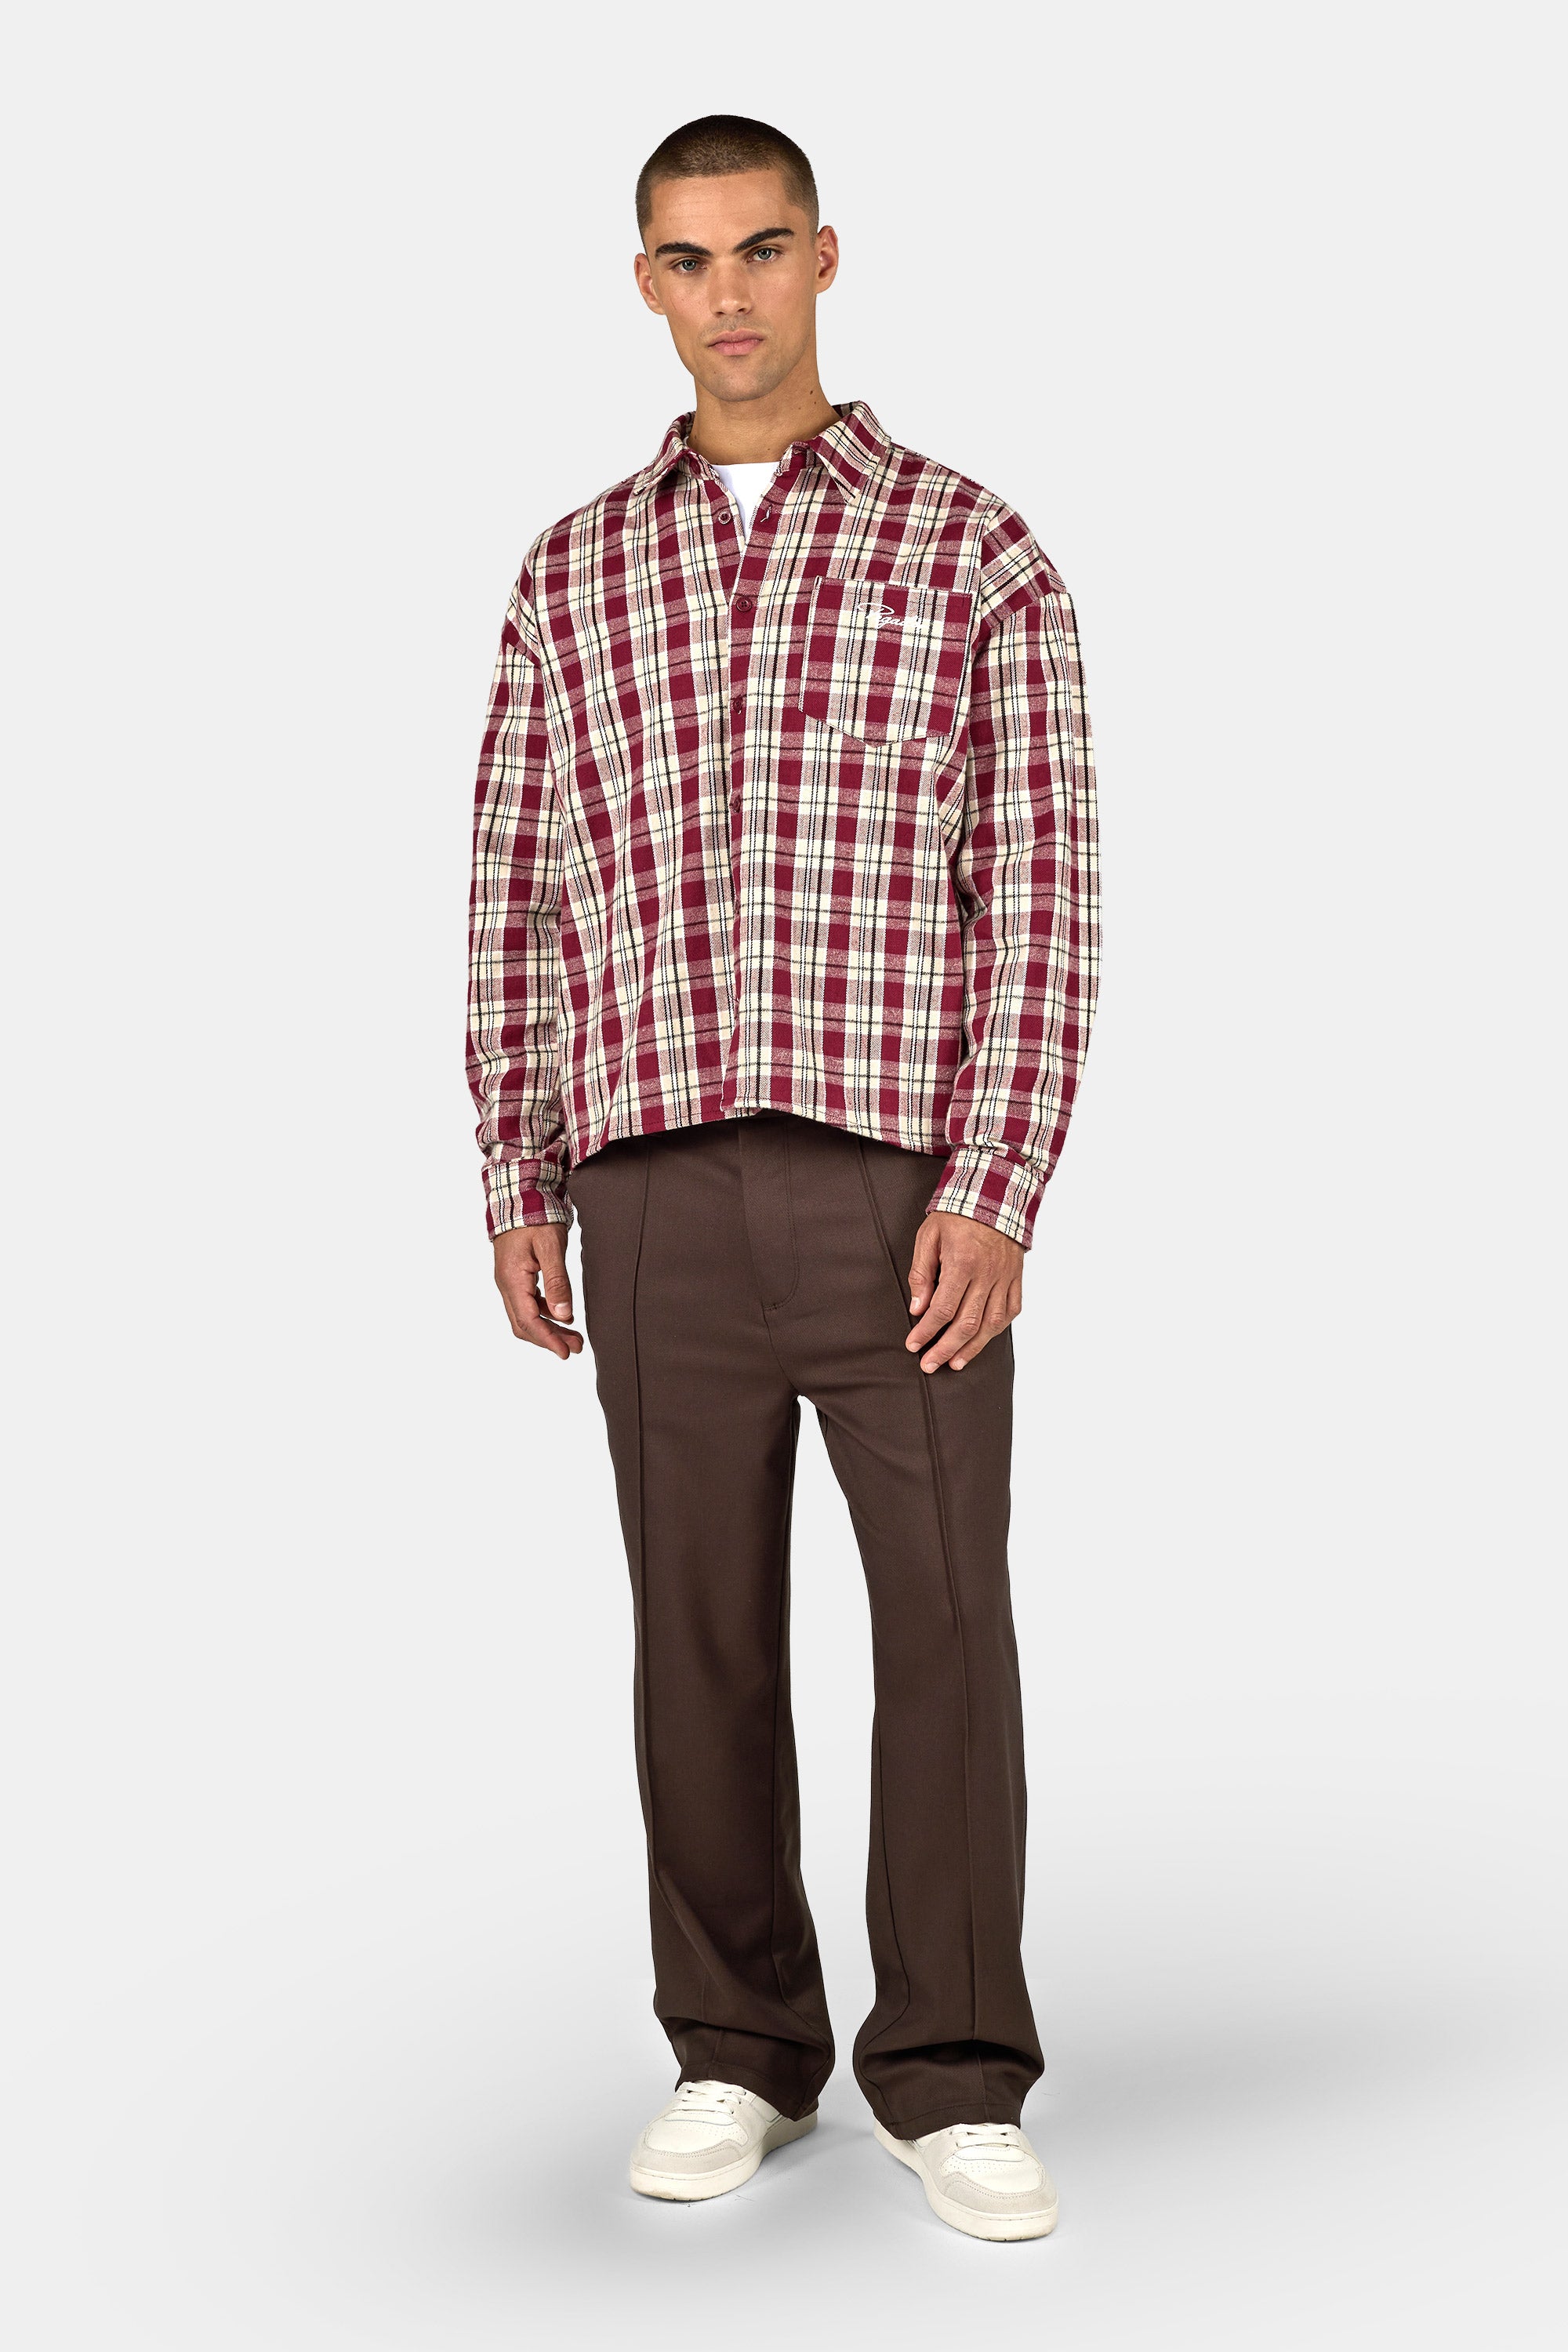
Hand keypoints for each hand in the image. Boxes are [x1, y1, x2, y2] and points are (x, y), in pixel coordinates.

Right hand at [493, 1224, 583, 1359]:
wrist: (519, 1195)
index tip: (565, 1353)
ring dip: (548, 1328)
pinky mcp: (516, 1276)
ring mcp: (509, 1281)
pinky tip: (562, 1315)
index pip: (527, 1321)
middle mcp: (506, 1284)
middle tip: (576, 1347)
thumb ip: (558, 1281)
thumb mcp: (551, 1247)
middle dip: (549, 1339)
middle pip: (524, 1324)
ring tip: (574, 1336)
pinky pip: (527, 1303)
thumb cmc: (535, 1216)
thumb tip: (564, 1315)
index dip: (547, 1340)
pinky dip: (544, 1314)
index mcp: (512, 1279)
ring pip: (525, 1315)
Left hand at [905, 1211, 1023, 1372]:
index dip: (926, 1332)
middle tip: (929, 1365)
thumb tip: (917, 1308)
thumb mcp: (929, 1237)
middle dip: (946, 1349)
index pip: (942, 1310)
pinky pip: (1012, 1310)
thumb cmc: (955, 1214)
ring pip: (992, 1324)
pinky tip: (984, 1339)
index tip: (913, 1345)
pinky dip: (998, 1329)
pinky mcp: (1016, 1277)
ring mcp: (1005, 1277)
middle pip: (967, 1324)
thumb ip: (921, 1273)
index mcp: (962, 1263)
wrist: (993, 1193)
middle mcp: (987, 1275)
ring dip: (973, 1348)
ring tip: (956, 1363)